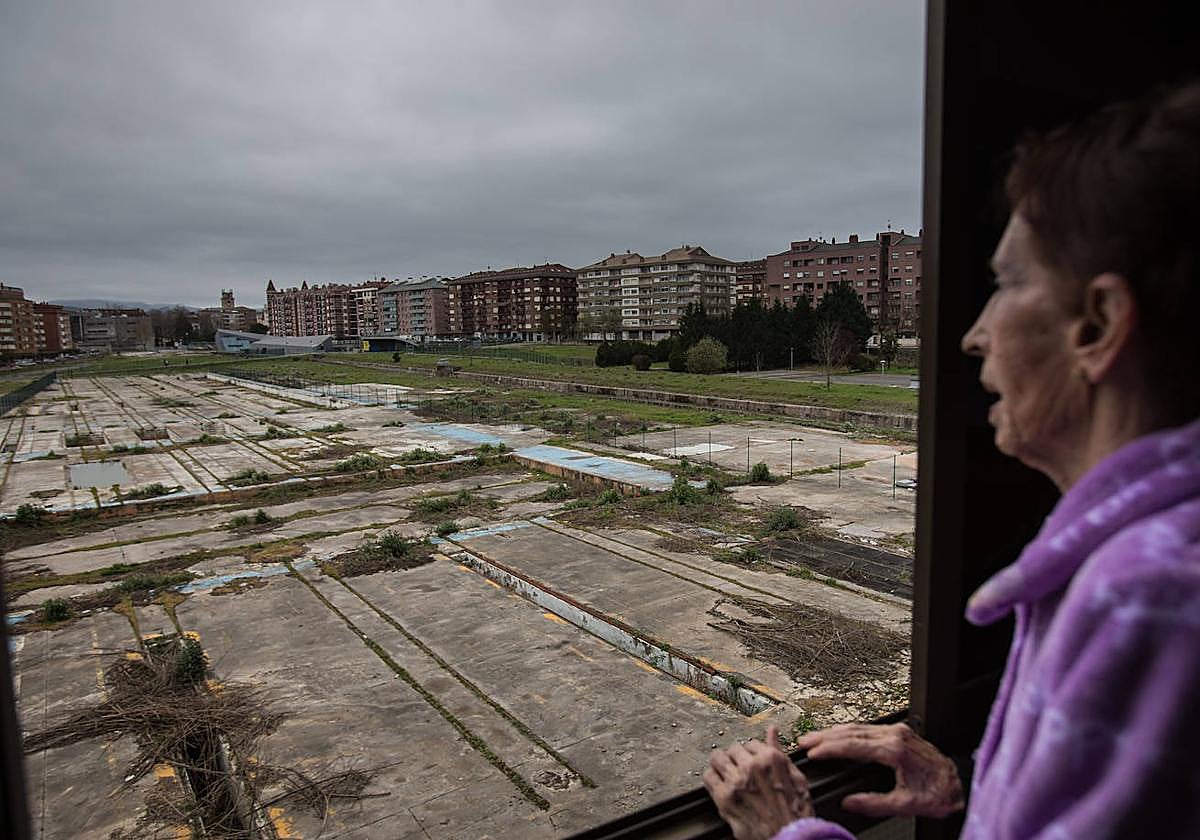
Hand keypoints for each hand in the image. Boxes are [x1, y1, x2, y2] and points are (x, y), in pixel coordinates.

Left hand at [703, 725, 813, 839]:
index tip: (752, 762)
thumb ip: (780, 751)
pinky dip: (713, 779)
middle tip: (740, 770)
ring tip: (728, 775)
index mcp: (770, 759)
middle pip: (732, 749)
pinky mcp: (723, 798)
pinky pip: (709, 777)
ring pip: (717, 758)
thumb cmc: (795, 813)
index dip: (751, 754)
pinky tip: (721, 786)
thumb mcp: (797, 778)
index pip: (751, 743)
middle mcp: (751, 766)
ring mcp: (735, 782)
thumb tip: (772, 731)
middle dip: (736, 758)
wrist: (787, 837)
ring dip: (722, 765)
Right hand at [796, 723, 963, 817]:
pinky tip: (841, 736)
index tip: (812, 753)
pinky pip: (869, 727)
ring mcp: (899, 731)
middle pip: (851, 731)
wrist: (959, 785)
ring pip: (859, 726)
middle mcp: (895, 735)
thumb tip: (849, 803)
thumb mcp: (905, 805)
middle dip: (825, 736)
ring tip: (816, 738)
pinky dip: (850, 732)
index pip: (852, 745)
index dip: (830, 749)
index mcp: (894, 750)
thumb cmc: (938, 794)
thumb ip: (874, 804)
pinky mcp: (901, 732)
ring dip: (836, 732)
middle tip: (804, 741)